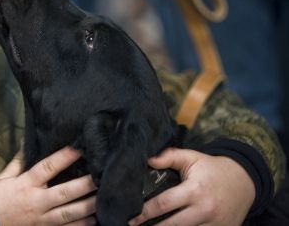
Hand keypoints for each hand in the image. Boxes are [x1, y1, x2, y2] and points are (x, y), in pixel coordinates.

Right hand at [0, 146, 96, 225]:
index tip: (80, 147)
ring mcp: (42, 220)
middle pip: (65, 193)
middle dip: (85, 185)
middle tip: (101, 176)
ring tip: (103, 199)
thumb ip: (19, 159)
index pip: (48, 167)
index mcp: (27, 184)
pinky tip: (93, 220)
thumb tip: (28, 139)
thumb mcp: (3, 176)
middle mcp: (37, 202)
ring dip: (88, 207)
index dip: (65, 157)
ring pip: (70, 214)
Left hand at [128, 148, 254, 225]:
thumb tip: (148, 160)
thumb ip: (169, 156)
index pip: (164, 204)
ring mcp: (214, 224)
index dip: (145, 212)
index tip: (131, 218)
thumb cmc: (212, 169)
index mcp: (194, 190)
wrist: (244, 181)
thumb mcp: (192, 157)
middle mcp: (204, 210)